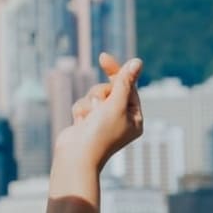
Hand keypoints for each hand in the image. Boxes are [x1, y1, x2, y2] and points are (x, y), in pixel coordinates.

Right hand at [55, 53, 143, 169]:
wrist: (76, 156)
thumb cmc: (100, 133)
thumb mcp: (116, 104)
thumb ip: (124, 82)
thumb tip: (137, 62)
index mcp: (134, 118)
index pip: (128, 87)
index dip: (116, 72)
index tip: (103, 57)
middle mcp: (120, 119)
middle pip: (109, 89)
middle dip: (100, 95)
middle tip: (98, 106)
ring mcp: (102, 121)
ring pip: (94, 96)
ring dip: (89, 104)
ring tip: (88, 120)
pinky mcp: (87, 122)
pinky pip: (82, 105)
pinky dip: (80, 111)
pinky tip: (80, 125)